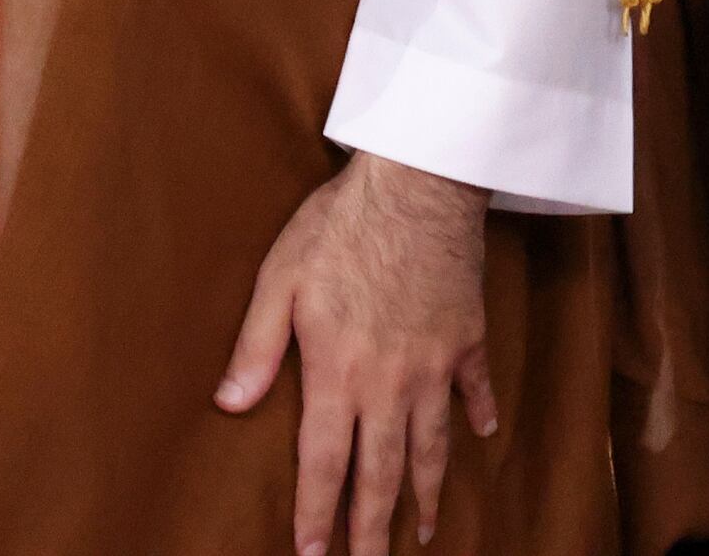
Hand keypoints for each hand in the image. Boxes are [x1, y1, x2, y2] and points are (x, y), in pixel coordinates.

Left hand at [218, 151, 495, 555]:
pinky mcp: (468, 340)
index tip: (313, 553)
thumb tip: (227, 404)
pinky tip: (480, 437)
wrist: (418, 190)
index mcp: (338, 372)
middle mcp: (390, 383)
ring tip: (423, 529)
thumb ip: (255, 347)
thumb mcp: (278, 281)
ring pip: (431, 446)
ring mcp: (435, 366)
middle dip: (373, 526)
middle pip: (382, 471)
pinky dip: (478, 417)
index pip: (325, 460)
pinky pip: (475, 391)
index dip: (317, 511)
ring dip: (425, 492)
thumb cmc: (337, 228)